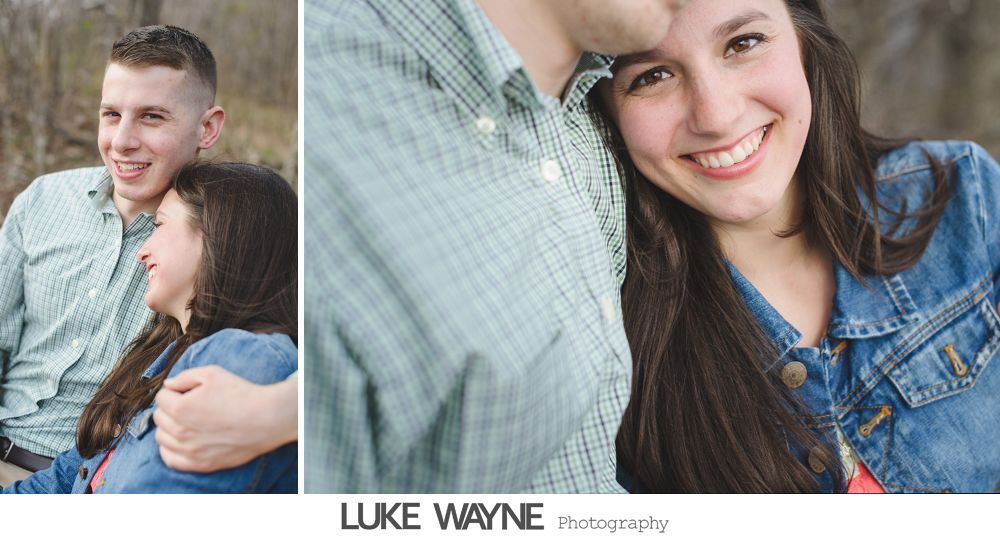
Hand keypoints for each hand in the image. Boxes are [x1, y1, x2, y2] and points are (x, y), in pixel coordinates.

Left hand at [153, 366, 297, 472]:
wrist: (266, 419)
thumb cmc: (241, 394)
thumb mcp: (213, 374)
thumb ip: (185, 376)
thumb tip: (168, 385)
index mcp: (180, 408)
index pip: (161, 397)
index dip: (175, 391)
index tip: (188, 391)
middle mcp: (180, 431)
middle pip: (159, 417)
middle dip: (170, 408)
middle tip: (190, 405)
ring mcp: (189, 450)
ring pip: (161, 438)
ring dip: (169, 427)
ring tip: (187, 422)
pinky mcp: (199, 464)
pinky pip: (169, 459)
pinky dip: (170, 449)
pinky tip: (181, 441)